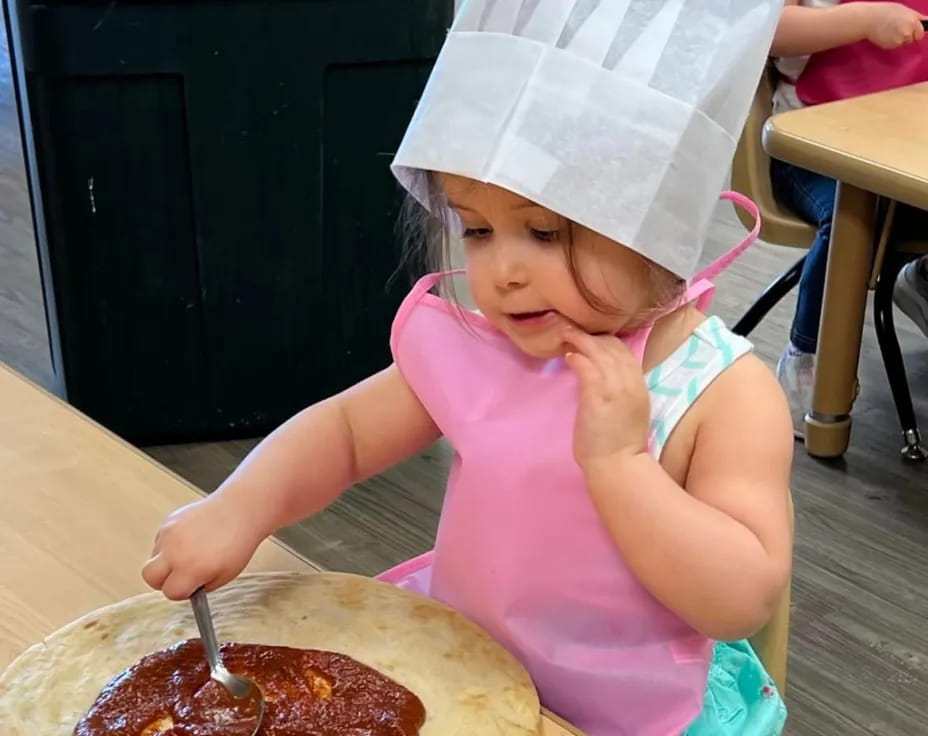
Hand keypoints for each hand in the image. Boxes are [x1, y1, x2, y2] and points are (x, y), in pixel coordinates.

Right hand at [142, 493, 264, 600]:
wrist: (240, 510)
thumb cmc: (238, 542)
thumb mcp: (226, 575)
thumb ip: (202, 586)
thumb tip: (185, 590)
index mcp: (192, 568)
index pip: (170, 592)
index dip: (181, 592)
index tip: (190, 587)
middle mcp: (176, 551)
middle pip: (149, 576)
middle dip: (162, 581)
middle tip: (179, 576)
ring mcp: (169, 535)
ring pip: (154, 558)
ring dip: (165, 562)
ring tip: (189, 554)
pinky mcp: (168, 521)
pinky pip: (160, 541)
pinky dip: (169, 546)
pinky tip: (189, 541)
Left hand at [563, 327, 649, 470]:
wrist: (619, 466)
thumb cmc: (619, 444)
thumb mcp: (627, 410)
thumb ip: (620, 391)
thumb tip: (602, 376)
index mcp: (640, 387)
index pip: (626, 352)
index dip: (608, 341)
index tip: (592, 338)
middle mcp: (631, 383)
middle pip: (614, 347)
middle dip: (593, 336)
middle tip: (573, 330)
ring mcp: (616, 389)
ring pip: (600, 352)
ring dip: (581, 340)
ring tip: (566, 334)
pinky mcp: (598, 398)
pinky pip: (588, 368)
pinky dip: (577, 358)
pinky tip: (568, 356)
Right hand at [865, 3, 924, 48]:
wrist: (868, 19)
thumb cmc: (885, 12)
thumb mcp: (904, 10)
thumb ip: (916, 17)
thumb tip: (927, 21)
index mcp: (913, 22)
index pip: (920, 34)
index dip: (915, 32)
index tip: (909, 30)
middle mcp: (908, 32)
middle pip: (912, 39)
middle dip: (907, 36)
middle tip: (896, 28)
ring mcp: (899, 40)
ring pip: (902, 43)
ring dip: (897, 39)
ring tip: (889, 30)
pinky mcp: (890, 46)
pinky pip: (893, 46)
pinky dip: (890, 42)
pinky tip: (884, 35)